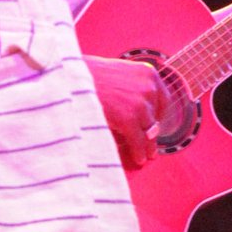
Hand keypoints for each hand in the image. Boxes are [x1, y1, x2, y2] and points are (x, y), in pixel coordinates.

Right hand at [85, 54, 168, 168]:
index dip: (158, 115)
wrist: (69, 77)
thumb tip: (135, 107)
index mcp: (148, 73)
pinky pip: (138, 141)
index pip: (163, 99)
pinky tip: (138, 158)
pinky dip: (139, 152)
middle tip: (150, 143)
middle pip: (156, 117)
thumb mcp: (118, 73)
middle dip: (152, 131)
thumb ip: (130, 87)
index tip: (154, 124)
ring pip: (150, 132)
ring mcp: (140, 103)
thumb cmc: (87, 74)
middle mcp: (148, 87)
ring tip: (146, 154)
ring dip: (147, 145)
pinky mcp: (128, 118)